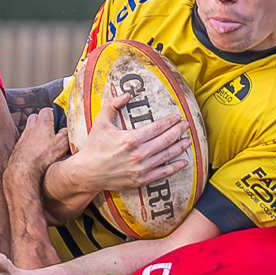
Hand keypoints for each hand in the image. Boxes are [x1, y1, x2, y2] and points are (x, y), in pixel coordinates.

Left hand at [5, 110, 68, 193]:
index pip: (47, 111)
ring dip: (36, 134)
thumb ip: (66, 134)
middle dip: (43, 122)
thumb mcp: (62, 144)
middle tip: (51, 130)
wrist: (22, 169)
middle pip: (35, 118)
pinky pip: (25, 142)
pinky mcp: (18, 149)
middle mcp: (30, 128)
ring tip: (44, 143)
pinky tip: (36, 154)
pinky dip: (30, 145)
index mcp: (42, 124)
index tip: (58, 120)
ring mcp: (22, 138)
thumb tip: (67, 130)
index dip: (53, 114)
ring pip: (30, 130)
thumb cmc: (42, 156)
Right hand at [72, 106, 188, 192]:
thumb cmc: (94, 147)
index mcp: (130, 139)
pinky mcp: (140, 180)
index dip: (169, 122)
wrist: (87, 172)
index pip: (156, 128)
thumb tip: (126, 94)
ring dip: (179, 147)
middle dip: (178, 132)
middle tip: (186, 125)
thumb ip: (112, 105)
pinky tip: (183, 162)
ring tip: (188, 140)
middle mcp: (138, 154)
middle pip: (165, 141)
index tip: (177, 117)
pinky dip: (174, 167)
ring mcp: (141, 168)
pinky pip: (162, 173)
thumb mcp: (101, 122)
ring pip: (166, 156)